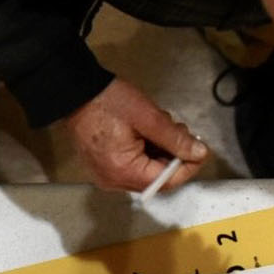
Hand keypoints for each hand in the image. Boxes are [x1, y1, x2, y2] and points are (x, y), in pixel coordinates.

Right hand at [62, 78, 208, 192]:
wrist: (74, 93)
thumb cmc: (109, 102)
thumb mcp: (149, 117)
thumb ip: (176, 138)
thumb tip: (199, 153)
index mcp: (123, 171)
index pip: (166, 181)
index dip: (188, 167)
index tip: (199, 148)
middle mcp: (113, 181)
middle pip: (155, 178)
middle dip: (172, 157)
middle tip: (177, 130)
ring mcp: (105, 176)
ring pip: (145, 172)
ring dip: (159, 153)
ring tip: (159, 127)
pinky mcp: (102, 167)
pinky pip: (131, 168)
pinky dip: (144, 153)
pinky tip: (144, 133)